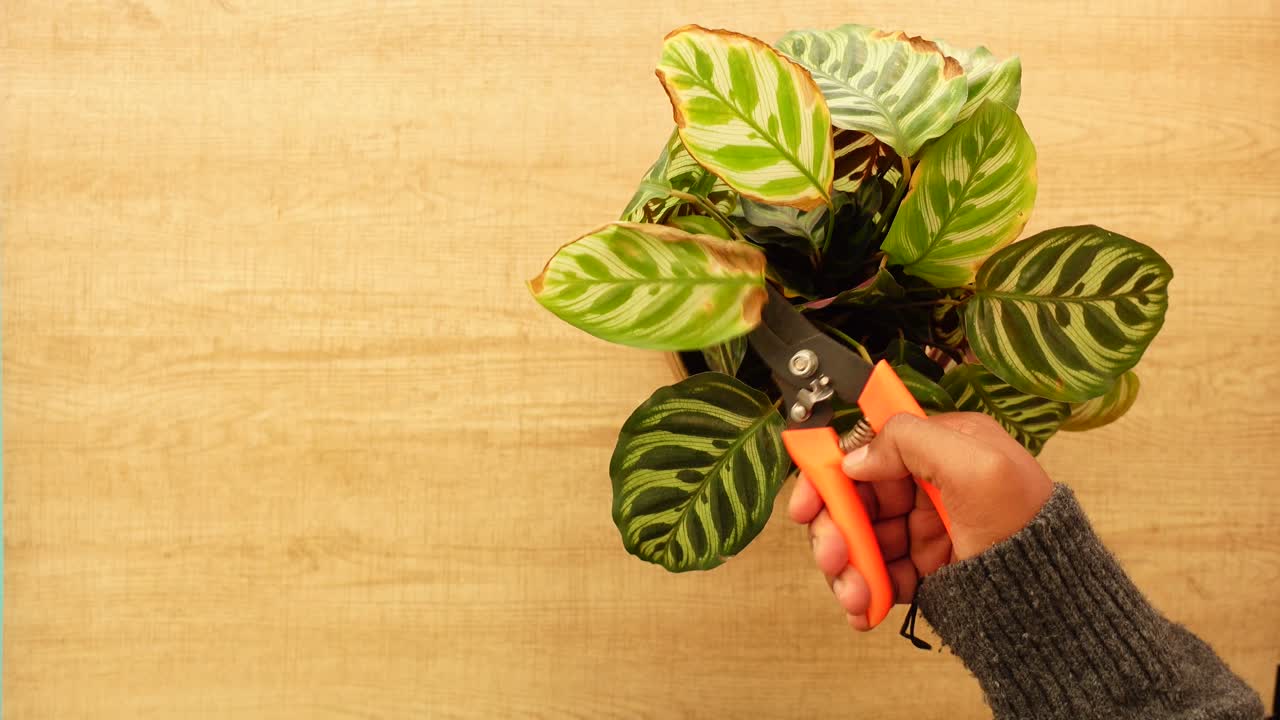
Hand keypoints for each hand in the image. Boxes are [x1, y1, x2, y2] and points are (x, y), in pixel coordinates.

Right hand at [787, 412, 1052, 630]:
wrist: (1051, 606)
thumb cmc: (1027, 529)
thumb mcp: (975, 464)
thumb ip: (911, 440)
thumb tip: (857, 456)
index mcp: (943, 447)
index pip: (868, 449)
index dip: (829, 473)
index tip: (806, 503)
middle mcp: (929, 484)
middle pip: (855, 499)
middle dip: (834, 530)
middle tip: (832, 557)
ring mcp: (924, 528)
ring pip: (859, 541)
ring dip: (847, 569)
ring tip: (857, 595)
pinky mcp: (924, 568)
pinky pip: (877, 575)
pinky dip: (864, 593)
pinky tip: (866, 608)